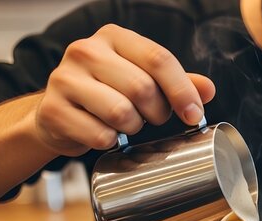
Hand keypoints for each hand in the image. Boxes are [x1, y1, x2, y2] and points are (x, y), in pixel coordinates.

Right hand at [35, 24, 215, 156]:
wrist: (58, 113)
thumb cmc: (107, 92)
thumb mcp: (142, 78)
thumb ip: (176, 82)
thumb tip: (208, 90)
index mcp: (114, 37)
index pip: (159, 59)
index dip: (182, 91)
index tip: (194, 114)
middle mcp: (86, 50)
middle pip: (142, 88)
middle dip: (157, 113)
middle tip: (152, 118)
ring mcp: (65, 78)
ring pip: (121, 112)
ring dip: (133, 127)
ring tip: (127, 123)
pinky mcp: (53, 110)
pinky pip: (100, 135)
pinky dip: (110, 141)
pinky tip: (104, 133)